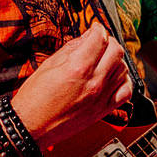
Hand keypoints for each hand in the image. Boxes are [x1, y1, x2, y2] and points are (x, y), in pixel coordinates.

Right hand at [10, 25, 133, 146]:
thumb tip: (87, 37)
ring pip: (123, 69)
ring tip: (103, 60)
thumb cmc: (34, 99)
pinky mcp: (103, 110)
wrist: (30, 127)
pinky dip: (124, 81)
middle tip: (99, 43)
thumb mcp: (48, 65)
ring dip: (115, 60)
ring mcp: (101, 97)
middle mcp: (93, 82)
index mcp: (77, 68)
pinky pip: (126, 91)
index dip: (98, 29)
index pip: (100, 38)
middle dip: (108, 42)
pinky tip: (114, 78)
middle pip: (116, 51)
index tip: (95, 29)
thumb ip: (71, 48)